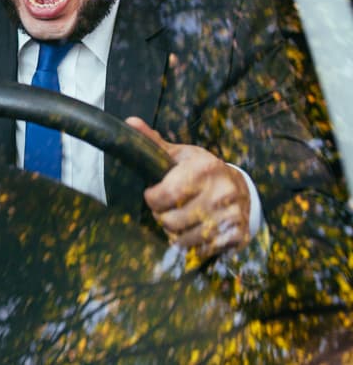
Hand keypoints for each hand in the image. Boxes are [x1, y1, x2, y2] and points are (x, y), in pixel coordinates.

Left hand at [126, 117, 251, 261]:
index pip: (165, 194)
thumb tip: (130, 122)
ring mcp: (232, 215)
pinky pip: (202, 250)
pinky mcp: (238, 235)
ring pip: (185, 239)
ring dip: (175, 234)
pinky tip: (195, 230)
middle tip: (166, 209)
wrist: (242, 189)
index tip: (152, 194)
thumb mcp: (180, 155)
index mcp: (205, 168)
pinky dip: (193, 245)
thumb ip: (153, 142)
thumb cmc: (202, 171)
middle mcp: (222, 192)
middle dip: (162, 217)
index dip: (152, 199)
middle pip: (172, 221)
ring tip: (180, 219)